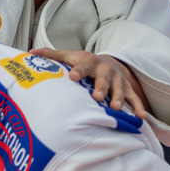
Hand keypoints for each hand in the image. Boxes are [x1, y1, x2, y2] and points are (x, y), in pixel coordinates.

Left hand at [31, 48, 147, 117]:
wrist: (107, 63)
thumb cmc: (82, 63)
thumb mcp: (68, 57)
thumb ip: (51, 56)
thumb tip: (29, 53)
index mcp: (89, 62)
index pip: (83, 65)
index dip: (79, 71)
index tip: (73, 77)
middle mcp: (104, 70)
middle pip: (103, 78)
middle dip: (101, 87)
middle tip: (97, 97)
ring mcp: (117, 80)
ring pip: (119, 89)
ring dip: (118, 97)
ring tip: (116, 108)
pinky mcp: (126, 89)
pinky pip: (133, 98)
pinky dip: (138, 107)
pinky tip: (140, 117)